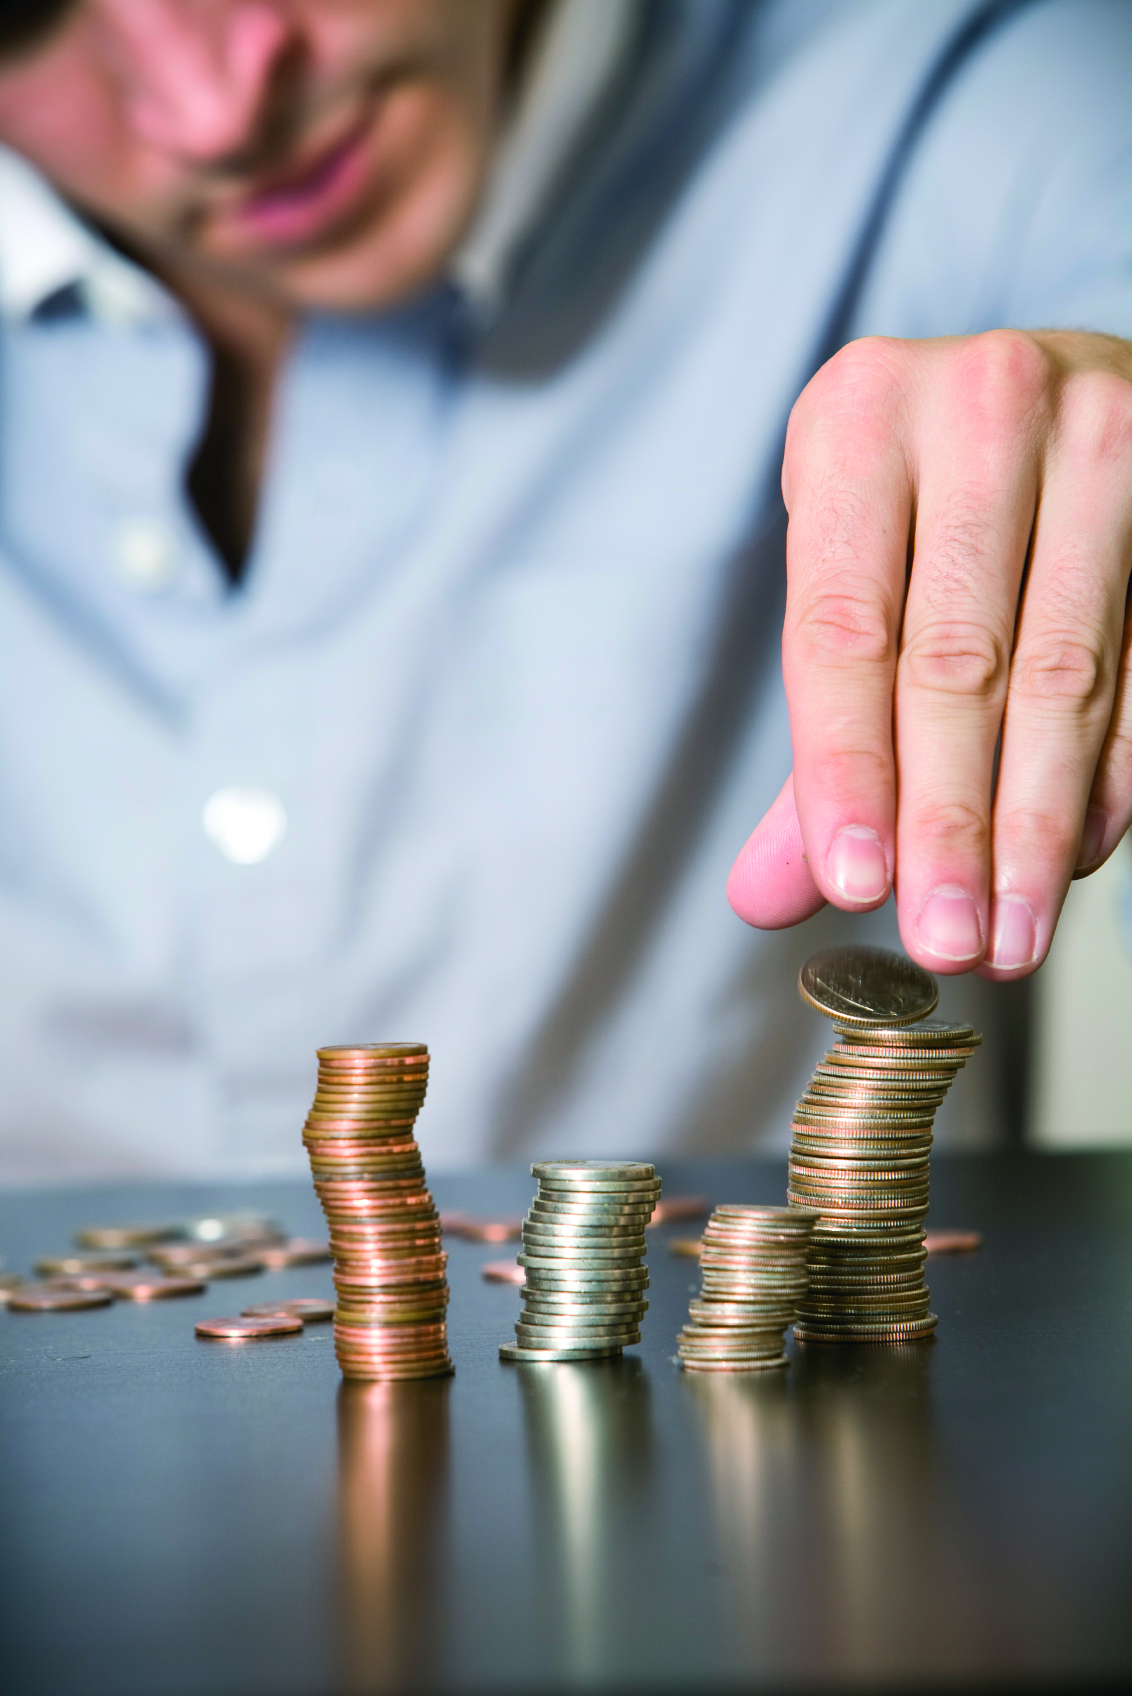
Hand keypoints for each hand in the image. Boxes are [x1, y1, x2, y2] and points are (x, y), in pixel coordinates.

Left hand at [727, 329, 1131, 978]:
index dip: (846, 770)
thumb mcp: (847, 575)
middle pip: (956, 660)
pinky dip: (1111, 777)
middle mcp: (981, 408)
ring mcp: (1100, 439)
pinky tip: (1075, 862)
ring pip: (1064, 672)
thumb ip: (818, 738)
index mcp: (857, 418)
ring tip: (1008, 936)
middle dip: (948, 824)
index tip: (854, 887)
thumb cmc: (920, 501)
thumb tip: (765, 896)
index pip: (843, 628)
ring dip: (1034, 825)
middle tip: (943, 941)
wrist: (1051, 401)